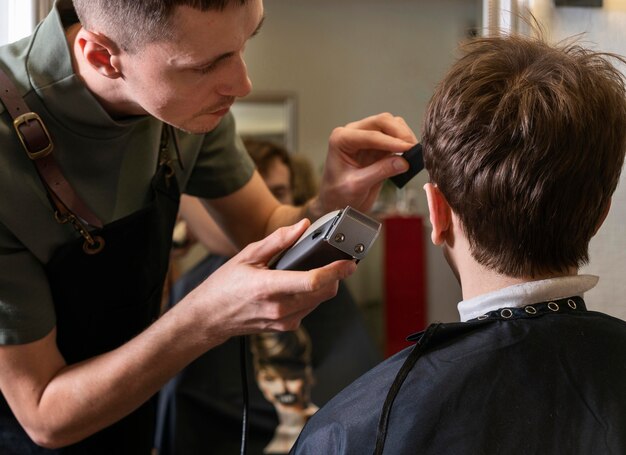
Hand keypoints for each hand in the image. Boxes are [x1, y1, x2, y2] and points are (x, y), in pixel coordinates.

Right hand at [183, 219, 356, 341]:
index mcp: (269, 287)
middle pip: (324, 292)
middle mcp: (279, 308)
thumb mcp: (247, 256)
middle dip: (336, 276)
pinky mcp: (286, 326)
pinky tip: (299, 285)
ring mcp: (284, 320)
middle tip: (339, 260)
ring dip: (324, 285)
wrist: (209, 317)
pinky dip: (312, 294)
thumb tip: (302, 226)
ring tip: (314, 269)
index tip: (349, 262)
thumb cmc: (224, 285)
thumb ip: (277, 240)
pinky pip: (310, 307)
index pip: (312, 281)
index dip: (335, 271)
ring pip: (320, 300)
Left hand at [314, 113, 416, 215]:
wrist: (337, 203)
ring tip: (413, 152)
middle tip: (413, 149)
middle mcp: (353, 133)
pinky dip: (404, 143)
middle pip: (382, 122)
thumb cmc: (338, 194)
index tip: (407, 148)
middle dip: (400, 133)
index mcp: (341, 139)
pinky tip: (410, 154)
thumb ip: (379, 172)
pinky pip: (394, 138)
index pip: (370, 135)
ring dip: (403, 136)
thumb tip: (403, 162)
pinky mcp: (376, 146)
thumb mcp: (357, 186)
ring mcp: (365, 138)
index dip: (390, 141)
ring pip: (390, 125)